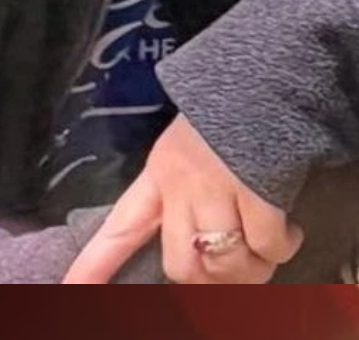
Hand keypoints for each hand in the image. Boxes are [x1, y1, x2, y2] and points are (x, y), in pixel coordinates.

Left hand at [62, 115, 302, 283]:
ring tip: (266, 256)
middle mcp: (182, 185)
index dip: (93, 265)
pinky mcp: (259, 188)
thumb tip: (201, 239)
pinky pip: (265, 244)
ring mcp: (220, 187)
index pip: (120, 227)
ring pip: (224, 262)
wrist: (274, 68)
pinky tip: (288, 235)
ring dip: (250, 271)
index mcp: (161, 171)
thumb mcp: (194, 136)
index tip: (70, 290)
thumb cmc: (238, 101)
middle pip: (181, 264)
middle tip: (234, 275)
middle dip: (211, 282)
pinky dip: (279, 249)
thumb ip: (186, 180)